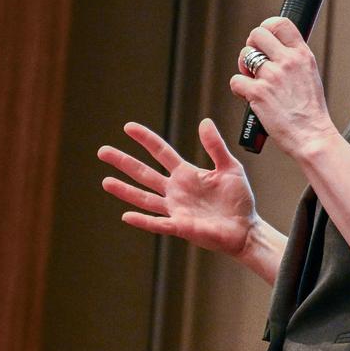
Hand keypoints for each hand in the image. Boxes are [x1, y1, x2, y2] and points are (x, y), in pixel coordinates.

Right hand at [98, 118, 257, 255]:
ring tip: (105, 181)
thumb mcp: (230, 167)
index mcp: (186, 174)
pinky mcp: (181, 226)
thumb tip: (204, 122)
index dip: (145, 139)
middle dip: (124, 162)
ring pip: (144, 198)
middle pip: (144, 173)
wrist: (246, 229)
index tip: (128, 127)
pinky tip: (126, 215)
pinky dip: (142, 220)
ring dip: (125, 191)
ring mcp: (176, 209)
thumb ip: (216, 146)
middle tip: (103, 151)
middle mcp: (176, 191)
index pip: (161, 152)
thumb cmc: (238, 199)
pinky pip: (158, 223)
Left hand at [230, 16, 341, 159]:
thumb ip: (294, 60)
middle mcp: (287, 61)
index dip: (267, 27)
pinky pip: (236, 80)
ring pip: (244, 56)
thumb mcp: (311, 76)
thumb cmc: (311, 112)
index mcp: (302, 55)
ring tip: (253, 80)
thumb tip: (276, 50)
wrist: (311, 135)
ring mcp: (272, 76)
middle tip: (255, 60)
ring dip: (244, 67)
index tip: (264, 38)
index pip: (281, 23)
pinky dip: (239, 89)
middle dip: (251, 46)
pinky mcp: (258, 93)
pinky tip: (250, 96)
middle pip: (257, 34)